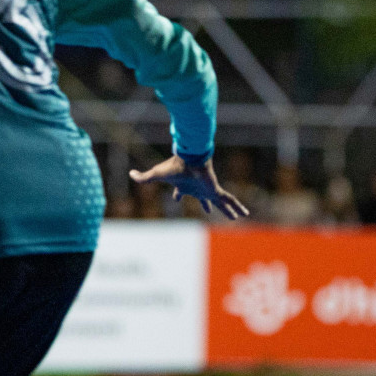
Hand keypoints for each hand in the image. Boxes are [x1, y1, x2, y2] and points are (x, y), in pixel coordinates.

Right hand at [130, 155, 248, 218]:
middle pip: (204, 200)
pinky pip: (229, 200)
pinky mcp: (216, 190)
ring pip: (220, 202)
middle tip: (208, 210)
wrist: (190, 158)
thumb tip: (130, 174)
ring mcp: (208, 190)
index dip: (177, 196)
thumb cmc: (175, 167)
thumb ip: (144, 177)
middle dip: (206, 205)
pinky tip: (244, 214)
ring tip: (236, 217)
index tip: (176, 198)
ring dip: (227, 210)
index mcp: (184, 186)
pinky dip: (236, 207)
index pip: (180, 193)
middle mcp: (198, 189)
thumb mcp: (157, 175)